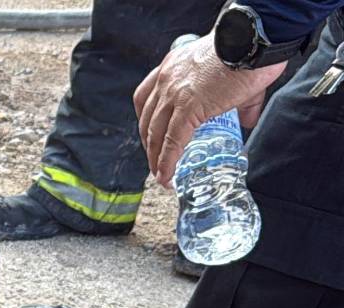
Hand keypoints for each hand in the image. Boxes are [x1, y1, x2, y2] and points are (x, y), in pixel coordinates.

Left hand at [134, 37, 283, 187]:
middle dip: (148, 144)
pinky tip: (167, 174)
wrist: (252, 41)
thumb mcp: (232, 73)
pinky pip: (172, 140)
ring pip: (155, 132)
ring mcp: (174, 94)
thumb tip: (248, 121)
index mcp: (171, 67)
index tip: (149, 136)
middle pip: (146, 119)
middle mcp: (166, 79)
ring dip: (155, 157)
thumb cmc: (248, 51)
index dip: (145, 121)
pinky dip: (167, 160)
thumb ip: (240, 101)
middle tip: (154, 160)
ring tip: (160, 175)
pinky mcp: (188, 107)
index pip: (145, 98)